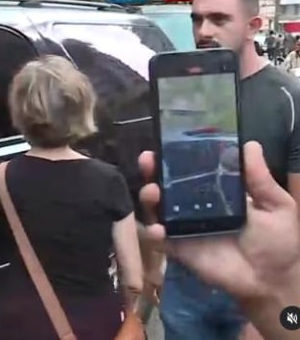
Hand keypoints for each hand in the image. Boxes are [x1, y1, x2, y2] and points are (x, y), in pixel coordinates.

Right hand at [138, 141, 299, 300]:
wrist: (271, 280)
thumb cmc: (277, 242)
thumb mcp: (276, 206)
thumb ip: (260, 179)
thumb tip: (250, 145)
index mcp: (216, 193)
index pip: (191, 171)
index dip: (176, 157)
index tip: (167, 144)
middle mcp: (195, 207)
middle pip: (167, 185)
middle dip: (153, 171)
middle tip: (148, 160)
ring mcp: (184, 227)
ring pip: (158, 208)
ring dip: (149, 198)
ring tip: (152, 192)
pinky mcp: (179, 248)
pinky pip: (160, 239)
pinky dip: (153, 232)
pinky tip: (158, 228)